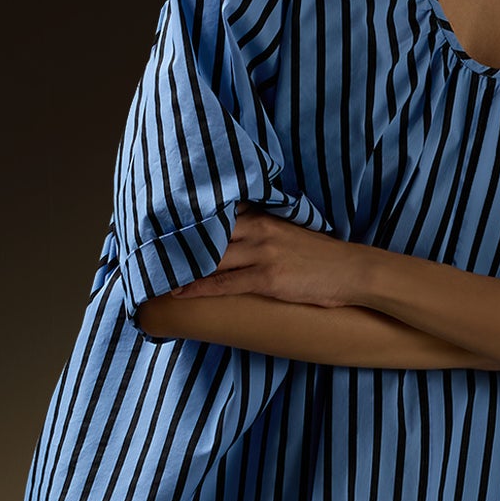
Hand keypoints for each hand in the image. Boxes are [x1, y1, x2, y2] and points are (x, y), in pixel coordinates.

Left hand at [164, 208, 362, 309]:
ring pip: (211, 257)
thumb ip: (263, 229)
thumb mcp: (292, 232)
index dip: (186, 218)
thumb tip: (237, 233)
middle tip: (144, 247)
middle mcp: (258, 229)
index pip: (216, 211)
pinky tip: (179, 290)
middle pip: (206, 232)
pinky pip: (225, 283)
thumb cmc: (323, 258)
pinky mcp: (268, 279)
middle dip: (175, 240)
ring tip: (154, 270)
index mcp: (263, 215)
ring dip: (181, 264)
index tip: (158, 222)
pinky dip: (199, 287)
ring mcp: (262, 253)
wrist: (354, 272)